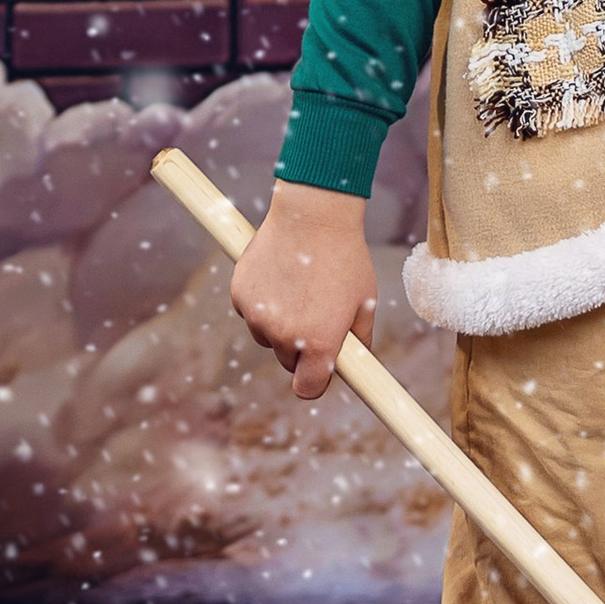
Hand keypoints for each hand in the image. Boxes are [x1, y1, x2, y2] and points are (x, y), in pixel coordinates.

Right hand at [231, 180, 377, 402]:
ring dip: (280, 324)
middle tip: (317, 313)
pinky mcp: (240, 296)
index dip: (314, 382)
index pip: (308, 388)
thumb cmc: (345, 257)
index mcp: (317, 342)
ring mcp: (257, 316)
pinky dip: (262, 303)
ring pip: (267, 336)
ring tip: (300, 288)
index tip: (318, 374)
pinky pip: (251, 313)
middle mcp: (282, 335)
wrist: (313, 214)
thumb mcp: (364, 300)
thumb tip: (357, 362)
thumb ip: (360, 338)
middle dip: (301, 346)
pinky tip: (281, 275)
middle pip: (287, 361)